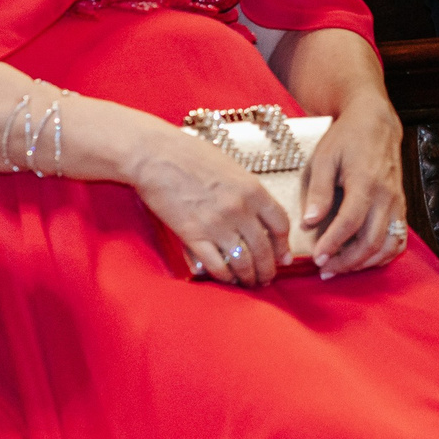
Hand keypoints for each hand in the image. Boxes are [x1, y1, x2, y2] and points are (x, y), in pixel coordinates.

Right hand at [115, 115, 293, 287]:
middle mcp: (240, 210)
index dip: (283, 246)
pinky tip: (226, 279)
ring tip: (248, 283)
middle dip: (267, 270)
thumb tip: (257, 213)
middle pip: (264, 250)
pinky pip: (216, 266)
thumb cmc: (190, 155)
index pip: (280, 224)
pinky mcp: (193, 236)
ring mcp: (218, 225)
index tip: (282, 257)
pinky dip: (224, 277)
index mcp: (253, 189)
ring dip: (248, 278)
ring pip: (243, 263)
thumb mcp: (230, 168)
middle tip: (266, 278)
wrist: (155, 155)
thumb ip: (246, 191)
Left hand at [298, 92, 408, 275]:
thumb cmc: (347, 138)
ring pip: (387, 245)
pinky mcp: (401, 206)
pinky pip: (398, 239)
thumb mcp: (324, 158)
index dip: (333, 244)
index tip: (316, 258)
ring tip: (340, 267)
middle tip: (325, 269)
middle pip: (371, 241)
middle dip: (347, 261)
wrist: (375, 122)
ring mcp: (397, 202)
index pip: (350, 223)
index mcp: (365, 182)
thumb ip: (319, 192)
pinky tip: (364, 259)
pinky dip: (383, 255)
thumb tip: (309, 222)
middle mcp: (386, 196)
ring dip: (364, 263)